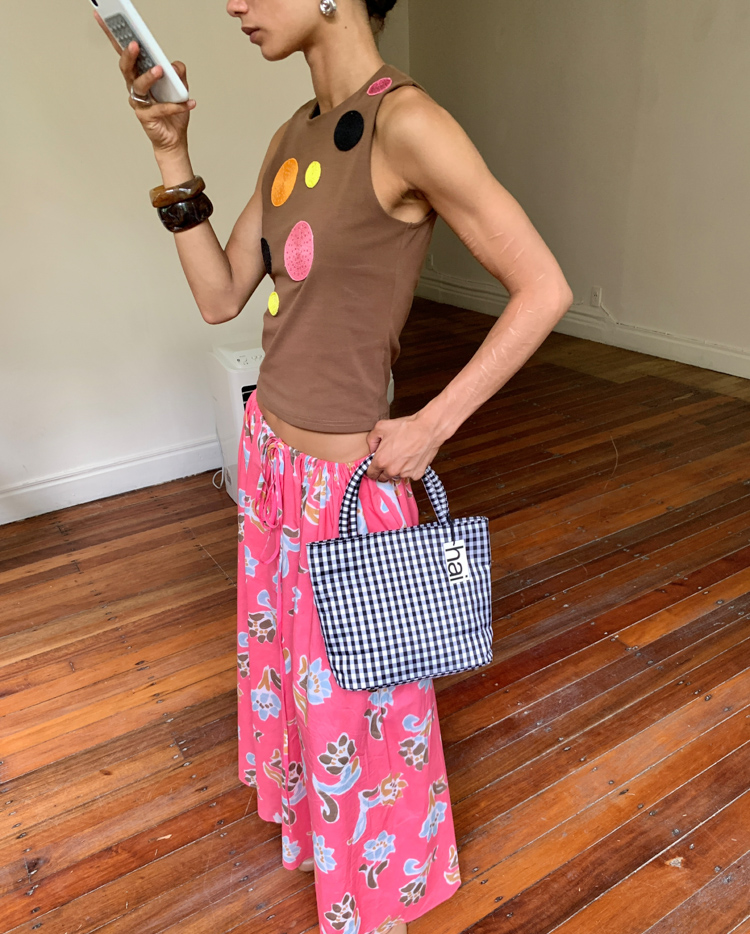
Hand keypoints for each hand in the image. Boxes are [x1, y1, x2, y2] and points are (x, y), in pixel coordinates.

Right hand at [94, 11, 194, 152]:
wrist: (174, 138)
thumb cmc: (172, 113)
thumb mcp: (180, 88)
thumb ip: (178, 73)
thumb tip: (174, 65)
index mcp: (140, 75)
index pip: (126, 53)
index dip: (114, 36)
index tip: (106, 19)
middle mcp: (136, 87)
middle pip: (126, 67)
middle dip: (129, 55)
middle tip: (135, 45)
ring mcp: (139, 102)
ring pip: (139, 86)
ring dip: (149, 77)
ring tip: (160, 70)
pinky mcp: (146, 117)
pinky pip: (159, 108)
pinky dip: (175, 106)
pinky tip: (187, 102)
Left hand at [365, 412, 443, 482]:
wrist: (427, 429)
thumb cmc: (406, 427)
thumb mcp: (381, 427)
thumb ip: (371, 440)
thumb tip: (372, 449)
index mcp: (381, 461)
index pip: (371, 474)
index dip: (372, 469)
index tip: (376, 465)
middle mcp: (392, 470)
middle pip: (383, 478)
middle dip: (384, 470)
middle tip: (390, 458)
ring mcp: (405, 474)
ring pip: (397, 476)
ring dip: (397, 469)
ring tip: (403, 455)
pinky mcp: (417, 474)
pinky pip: (409, 474)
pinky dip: (410, 468)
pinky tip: (412, 457)